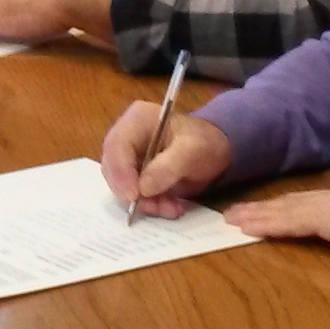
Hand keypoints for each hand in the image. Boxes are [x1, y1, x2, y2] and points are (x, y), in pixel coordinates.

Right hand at [100, 107, 232, 217]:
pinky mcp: (135, 175)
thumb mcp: (193, 150)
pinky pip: (134, 195)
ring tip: (171, 208)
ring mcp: (129, 157)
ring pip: (122, 186)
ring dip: (145, 203)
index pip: (116, 145)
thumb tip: (143, 188)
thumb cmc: (205, 142)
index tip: (135, 195)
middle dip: (133, 193)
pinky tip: (172, 207)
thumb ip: (169, 167)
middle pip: (113, 168)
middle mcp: (127, 137)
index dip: (121, 172)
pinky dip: (152, 205)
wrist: (216, 151)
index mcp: (137, 120)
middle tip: (156, 207)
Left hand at [223, 187, 329, 256]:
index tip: (261, 209)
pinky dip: (265, 225)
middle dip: (259, 207)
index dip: (280, 206)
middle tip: (234, 212)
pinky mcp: (316, 219)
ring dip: (254, 215)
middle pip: (285, 203)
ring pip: (280, 210)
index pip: (303, 203)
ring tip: (231, 219)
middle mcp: (326, 200)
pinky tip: (247, 229)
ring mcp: (321, 208)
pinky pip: (286, 223)